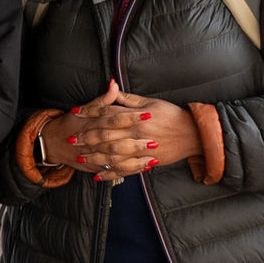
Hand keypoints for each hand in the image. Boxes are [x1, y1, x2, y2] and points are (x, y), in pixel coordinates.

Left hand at [61, 82, 201, 181]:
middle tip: (70, 139)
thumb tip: (111, 86)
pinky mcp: (146, 162)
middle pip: (105, 135)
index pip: (107, 112)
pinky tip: (98, 176)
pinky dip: (111, 174)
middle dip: (86, 137)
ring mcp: (140, 150)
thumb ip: (128, 98)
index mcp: (136, 116)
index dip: (89, 112)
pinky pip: (124, 170)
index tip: (74, 112)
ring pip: (112, 155)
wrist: (193, 134)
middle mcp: (136, 133)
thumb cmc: (171, 115)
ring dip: (94, 157)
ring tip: (79, 158)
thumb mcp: (151, 101)